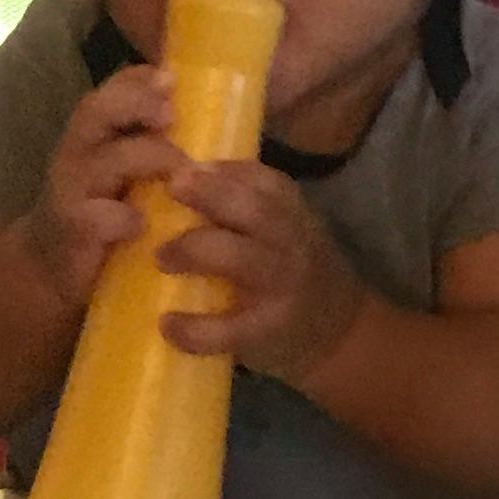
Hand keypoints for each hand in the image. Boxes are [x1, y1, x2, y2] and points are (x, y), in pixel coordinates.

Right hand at [16, 62, 184, 308]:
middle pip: (96, 110)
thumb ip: (154, 148)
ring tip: (181, 172)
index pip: (112, 90)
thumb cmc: (102, 213)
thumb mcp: (126, 174)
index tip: (171, 77)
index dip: (138, 79)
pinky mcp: (72, 228)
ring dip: (149, 159)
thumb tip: (213, 131)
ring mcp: (71, 189)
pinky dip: (121, 217)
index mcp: (94, 134)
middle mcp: (78, 152)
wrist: (52, 267)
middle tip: (171, 115)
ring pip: (106, 160)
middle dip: (137, 104)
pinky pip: (95, 216)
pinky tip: (141, 224)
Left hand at [156, 159, 365, 383]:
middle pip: (255, 210)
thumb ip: (244, 203)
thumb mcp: (283, 228)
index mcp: (292, 214)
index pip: (264, 181)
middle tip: (170, 188)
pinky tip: (168, 323)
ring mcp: (282, 289)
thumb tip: (181, 175)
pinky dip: (196, 328)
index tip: (182, 166)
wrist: (337, 331)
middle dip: (210, 194)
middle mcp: (291, 245)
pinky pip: (230, 329)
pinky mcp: (268, 332)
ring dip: (195, 251)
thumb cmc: (292, 269)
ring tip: (161, 256)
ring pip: (240, 259)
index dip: (222, 171)